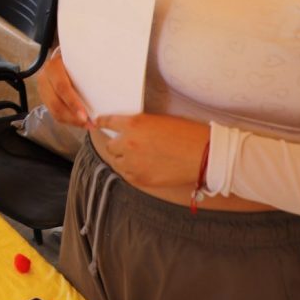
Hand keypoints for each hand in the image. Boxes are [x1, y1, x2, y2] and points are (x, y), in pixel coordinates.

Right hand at [36, 50, 92, 128]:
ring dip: (72, 121)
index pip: (62, 88)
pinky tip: (80, 122)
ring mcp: (42, 89)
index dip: (73, 103)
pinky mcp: (45, 98)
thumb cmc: (76, 57)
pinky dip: (68, 120)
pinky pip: (55, 114)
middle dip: (73, 118)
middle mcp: (45, 78)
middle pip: (56, 103)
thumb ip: (89, 69)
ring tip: (88, 125)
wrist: (62, 55)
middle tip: (89, 124)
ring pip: (54, 111)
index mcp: (53, 66)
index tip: (86, 116)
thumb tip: (111, 81)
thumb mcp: (80, 59)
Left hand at [94, 113, 209, 188]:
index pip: (108, 121)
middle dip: (117, 145)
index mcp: (134, 124)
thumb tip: (128, 131)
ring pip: (117, 162)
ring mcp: (133, 162)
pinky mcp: (140, 179)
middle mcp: (128, 143)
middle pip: (110, 145)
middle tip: (127, 146)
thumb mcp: (159, 121)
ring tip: (139, 158)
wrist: (203, 155)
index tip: (97, 122)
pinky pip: (127, 175)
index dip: (101, 122)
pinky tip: (144, 167)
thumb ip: (139, 126)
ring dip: (123, 159)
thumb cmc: (186, 134)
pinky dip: (131, 171)